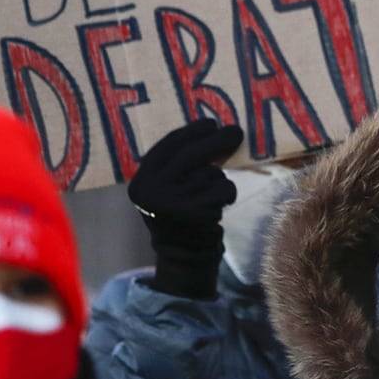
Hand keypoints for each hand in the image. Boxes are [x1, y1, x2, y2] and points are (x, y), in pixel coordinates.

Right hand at [128, 119, 243, 298]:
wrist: (181, 255)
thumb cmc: (177, 212)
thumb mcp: (164, 188)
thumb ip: (176, 163)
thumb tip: (210, 129)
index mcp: (142, 181)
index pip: (167, 146)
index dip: (191, 131)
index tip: (210, 123)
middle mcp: (153, 191)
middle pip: (190, 156)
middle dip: (217, 141)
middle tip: (236, 131)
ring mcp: (174, 204)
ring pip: (211, 174)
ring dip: (220, 178)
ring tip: (213, 192)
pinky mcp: (196, 215)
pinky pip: (222, 190)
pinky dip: (227, 193)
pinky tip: (218, 204)